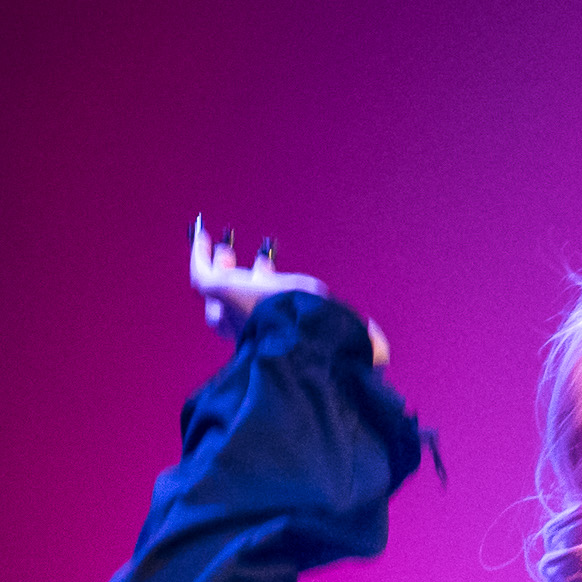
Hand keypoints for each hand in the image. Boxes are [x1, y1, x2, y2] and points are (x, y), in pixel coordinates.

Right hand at [188, 217, 388, 365]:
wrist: (291, 338)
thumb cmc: (315, 336)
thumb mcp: (342, 329)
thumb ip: (358, 339)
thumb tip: (381, 350)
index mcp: (277, 333)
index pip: (267, 314)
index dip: (268, 287)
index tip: (271, 268)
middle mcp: (251, 325)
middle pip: (234, 308)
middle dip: (239, 283)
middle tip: (244, 262)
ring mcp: (230, 309)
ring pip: (218, 290)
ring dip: (220, 270)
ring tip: (222, 249)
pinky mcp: (217, 291)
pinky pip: (202, 269)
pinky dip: (200, 251)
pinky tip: (201, 231)